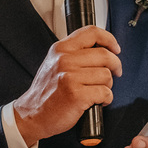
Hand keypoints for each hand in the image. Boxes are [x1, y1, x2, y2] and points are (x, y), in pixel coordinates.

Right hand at [14, 26, 121, 145]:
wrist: (32, 115)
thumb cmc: (47, 92)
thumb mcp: (55, 63)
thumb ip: (75, 53)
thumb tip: (103, 48)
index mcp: (61, 49)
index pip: (92, 32)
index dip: (109, 39)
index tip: (115, 49)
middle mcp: (65, 60)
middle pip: (105, 55)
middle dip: (115, 67)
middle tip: (114, 74)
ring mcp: (70, 77)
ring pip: (107, 75)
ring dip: (107, 86)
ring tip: (96, 91)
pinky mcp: (77, 95)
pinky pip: (105, 93)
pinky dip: (106, 99)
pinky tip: (97, 101)